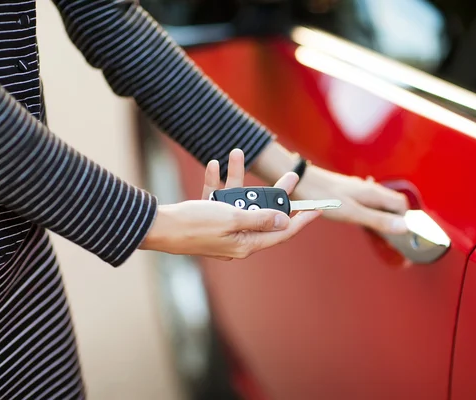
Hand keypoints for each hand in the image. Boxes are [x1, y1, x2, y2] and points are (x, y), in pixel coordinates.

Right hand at [140, 149, 321, 258]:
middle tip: (291, 173)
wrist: (157, 227)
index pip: (282, 232)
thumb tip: (284, 221)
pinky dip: (218, 183)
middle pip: (264, 212)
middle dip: (275, 191)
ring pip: (240, 200)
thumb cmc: (193, 225)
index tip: (318, 209)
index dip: (301, 220)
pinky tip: (215, 165)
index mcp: (246, 244)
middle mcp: (237, 238)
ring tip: (237, 154)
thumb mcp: (232, 219)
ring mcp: (222, 228)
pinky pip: (219, 199)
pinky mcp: (208, 218)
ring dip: (238, 178)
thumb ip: (260, 219)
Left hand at [293, 165, 409, 234]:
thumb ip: (378, 220)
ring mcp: (358, 189)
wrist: (300, 181)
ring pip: (379, 202)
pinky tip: (361, 219)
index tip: (402, 236)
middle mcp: (368, 188)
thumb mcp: (352, 213)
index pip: (401, 204)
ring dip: (383, 216)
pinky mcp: (347, 191)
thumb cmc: (323, 197)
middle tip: (391, 238)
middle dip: (396, 219)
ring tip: (379, 232)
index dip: (406, 219)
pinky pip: (367, 202)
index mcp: (373, 192)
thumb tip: (405, 227)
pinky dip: (370, 212)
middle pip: (392, 203)